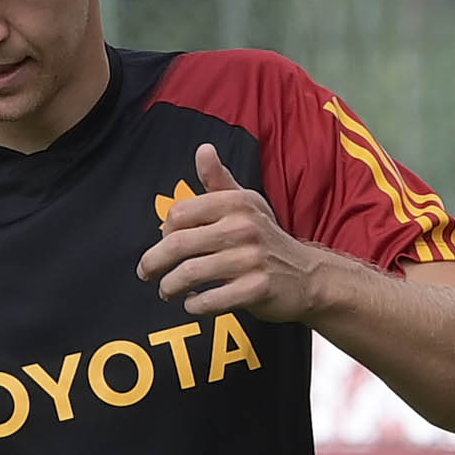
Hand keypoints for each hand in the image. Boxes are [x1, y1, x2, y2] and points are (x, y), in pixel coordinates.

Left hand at [134, 144, 339, 321]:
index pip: (180, 213)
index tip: (163, 242)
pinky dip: (194, 305)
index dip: (164, 231)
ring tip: (167, 291)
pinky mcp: (257, 290)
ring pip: (190, 274)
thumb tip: (203, 149)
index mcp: (236, 203)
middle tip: (146, 273)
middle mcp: (243, 228)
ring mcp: (251, 260)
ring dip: (170, 286)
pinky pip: (210, 300)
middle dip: (154, 262)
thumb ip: (219, 180)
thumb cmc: (267, 238)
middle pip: (178, 245)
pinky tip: (193, 303)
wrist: (308, 276)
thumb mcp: (247, 204)